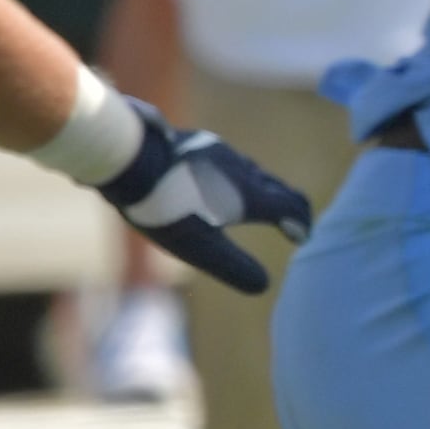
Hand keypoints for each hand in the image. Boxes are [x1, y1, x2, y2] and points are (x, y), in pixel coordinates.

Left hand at [96, 99, 313, 294]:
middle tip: (291, 221)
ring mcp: (221, 152)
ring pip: (253, 172)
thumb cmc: (164, 207)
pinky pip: (230, 162)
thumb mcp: (200, 248)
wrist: (128, 157)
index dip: (301, 223)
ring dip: (263, 190)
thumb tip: (263, 285)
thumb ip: (235, 268)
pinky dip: (238, 177)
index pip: (291, 206)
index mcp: (249, 195)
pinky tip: (219, 182)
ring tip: (258, 204)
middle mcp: (241, 170)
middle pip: (277, 187)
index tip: (301, 237)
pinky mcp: (199, 143)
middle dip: (287, 206)